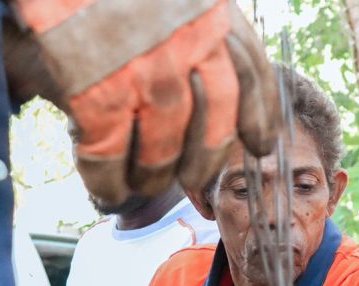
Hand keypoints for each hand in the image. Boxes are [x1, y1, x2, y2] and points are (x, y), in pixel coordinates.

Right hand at [2, 0, 279, 206]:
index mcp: (210, 12)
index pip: (251, 75)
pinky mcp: (99, 96)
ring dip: (151, 180)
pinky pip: (109, 157)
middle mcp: (190, 47)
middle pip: (212, 128)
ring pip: (162, 152)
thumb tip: (191, 68)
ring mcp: (147, 76)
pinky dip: (106, 182)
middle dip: (203, 165)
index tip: (259, 145)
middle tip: (194, 185)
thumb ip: (177, 23)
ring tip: (140, 190)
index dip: (258, 117)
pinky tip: (104, 194)